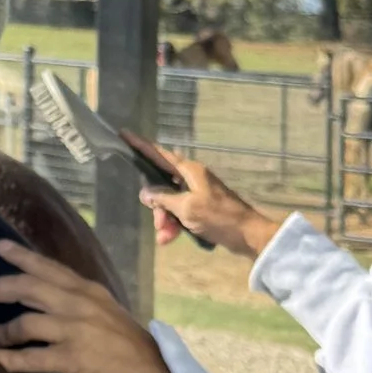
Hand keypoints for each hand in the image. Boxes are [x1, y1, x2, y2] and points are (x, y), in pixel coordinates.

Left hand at [0, 239, 188, 372]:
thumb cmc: (129, 348)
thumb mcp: (106, 313)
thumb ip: (78, 303)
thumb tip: (45, 299)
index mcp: (88, 291)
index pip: (49, 267)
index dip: (21, 256)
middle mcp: (79, 305)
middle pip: (28, 288)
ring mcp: (74, 331)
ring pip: (25, 322)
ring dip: (2, 330)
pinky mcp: (71, 359)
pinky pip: (30, 357)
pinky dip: (8, 359)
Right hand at [139, 146, 276, 258]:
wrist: (247, 234)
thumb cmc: (218, 216)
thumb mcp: (186, 208)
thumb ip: (163, 199)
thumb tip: (145, 193)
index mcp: (190, 171)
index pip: (159, 154)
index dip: (141, 146)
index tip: (124, 133)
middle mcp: (192, 178)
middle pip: (162, 185)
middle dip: (157, 206)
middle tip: (159, 224)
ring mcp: (197, 193)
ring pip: (170, 202)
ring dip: (165, 220)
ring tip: (165, 238)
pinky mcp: (201, 208)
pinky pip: (180, 213)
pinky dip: (175, 224)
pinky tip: (171, 239)